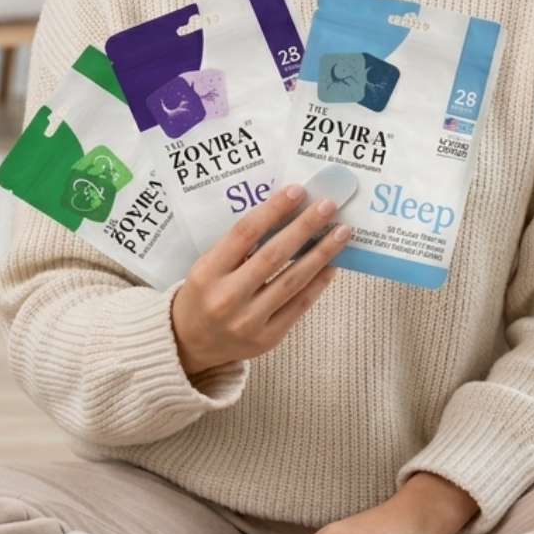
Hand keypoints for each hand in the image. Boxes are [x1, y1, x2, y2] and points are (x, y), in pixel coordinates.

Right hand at [171, 183, 350, 376]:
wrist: (192, 343)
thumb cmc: (204, 294)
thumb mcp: (208, 265)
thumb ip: (240, 245)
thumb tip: (285, 214)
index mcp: (208, 272)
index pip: (245, 233)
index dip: (273, 209)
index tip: (297, 191)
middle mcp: (227, 297)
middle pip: (274, 255)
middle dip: (305, 227)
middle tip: (329, 206)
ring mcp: (249, 321)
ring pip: (292, 281)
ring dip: (321, 253)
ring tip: (341, 233)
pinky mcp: (268, 338)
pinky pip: (299, 305)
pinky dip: (318, 282)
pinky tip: (332, 264)